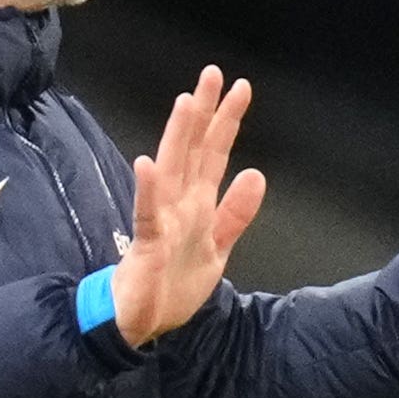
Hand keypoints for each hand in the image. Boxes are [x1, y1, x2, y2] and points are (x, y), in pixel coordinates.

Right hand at [112, 65, 267, 345]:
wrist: (141, 323)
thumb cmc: (172, 284)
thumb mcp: (218, 247)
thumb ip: (236, 213)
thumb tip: (257, 174)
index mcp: (196, 204)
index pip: (213, 154)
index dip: (226, 121)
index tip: (239, 88)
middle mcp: (178, 204)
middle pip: (192, 150)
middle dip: (204, 113)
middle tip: (213, 74)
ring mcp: (161, 220)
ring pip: (171, 170)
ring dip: (177, 136)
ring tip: (185, 102)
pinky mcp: (146, 244)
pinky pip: (147, 213)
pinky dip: (147, 189)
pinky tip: (147, 164)